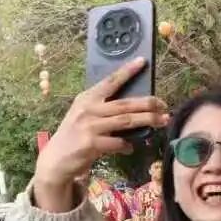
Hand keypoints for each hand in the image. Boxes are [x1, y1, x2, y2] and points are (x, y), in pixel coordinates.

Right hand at [34, 58, 167, 211]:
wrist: (56, 159)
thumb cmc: (76, 134)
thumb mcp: (85, 115)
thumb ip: (105, 109)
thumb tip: (136, 106)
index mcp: (87, 98)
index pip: (110, 81)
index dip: (127, 71)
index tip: (142, 61)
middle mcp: (88, 109)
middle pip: (125, 104)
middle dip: (147, 103)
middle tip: (164, 104)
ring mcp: (89, 126)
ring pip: (126, 121)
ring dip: (147, 121)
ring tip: (162, 121)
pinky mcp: (91, 144)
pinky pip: (118, 143)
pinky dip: (127, 145)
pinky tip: (130, 147)